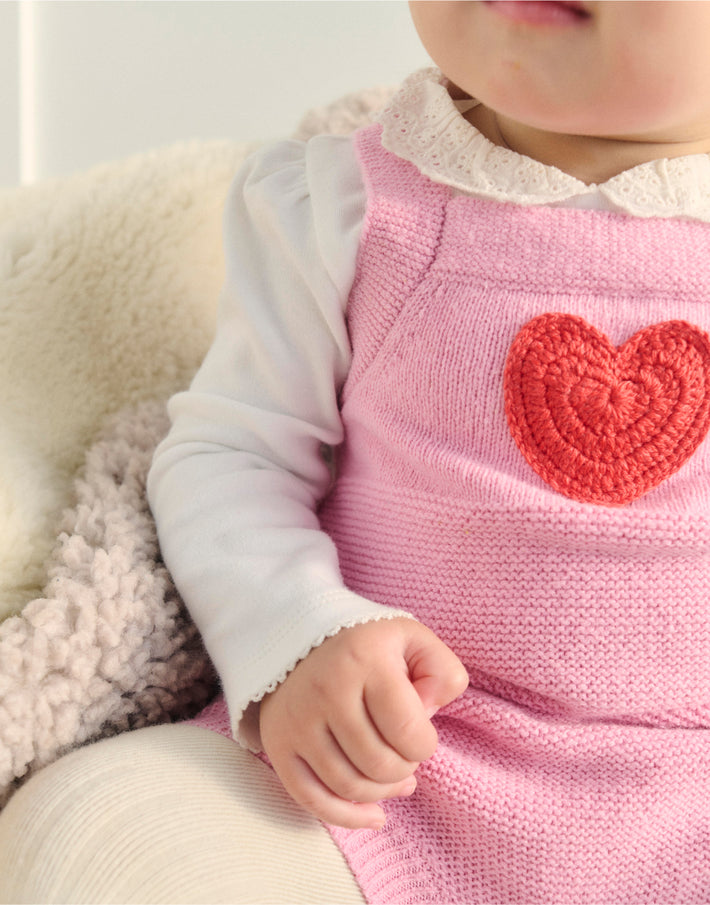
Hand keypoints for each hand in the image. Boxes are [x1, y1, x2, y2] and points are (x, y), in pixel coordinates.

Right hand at [259, 617, 467, 829]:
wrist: (297, 634)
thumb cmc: (365, 642)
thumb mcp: (413, 638)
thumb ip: (443, 671)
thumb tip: (431, 715)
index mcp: (364, 660)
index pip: (408, 732)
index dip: (426, 744)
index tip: (421, 732)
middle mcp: (326, 691)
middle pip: (379, 765)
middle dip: (404, 767)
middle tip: (404, 751)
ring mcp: (298, 721)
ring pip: (349, 786)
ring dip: (382, 791)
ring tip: (394, 776)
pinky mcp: (277, 743)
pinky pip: (311, 799)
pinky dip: (347, 817)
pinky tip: (374, 815)